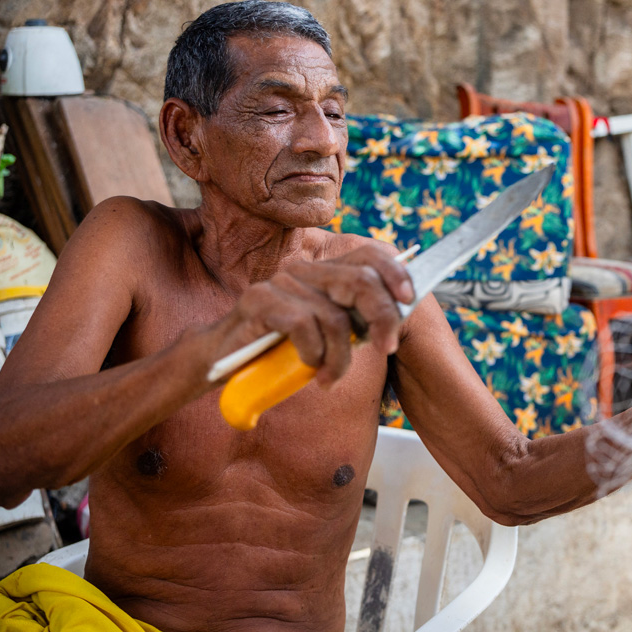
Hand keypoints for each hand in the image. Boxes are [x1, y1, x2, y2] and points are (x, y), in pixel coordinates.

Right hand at [221, 245, 415, 385]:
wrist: (222, 360)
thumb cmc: (279, 351)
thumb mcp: (326, 335)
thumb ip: (354, 321)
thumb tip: (396, 318)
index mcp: (322, 273)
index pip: (368, 254)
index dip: (395, 273)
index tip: (409, 301)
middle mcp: (303, 270)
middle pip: (361, 281)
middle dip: (382, 318)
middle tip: (384, 349)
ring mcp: (280, 283)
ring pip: (336, 318)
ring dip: (340, 357)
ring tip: (329, 378)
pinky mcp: (260, 300)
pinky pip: (305, 326)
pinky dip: (313, 354)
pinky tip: (308, 368)